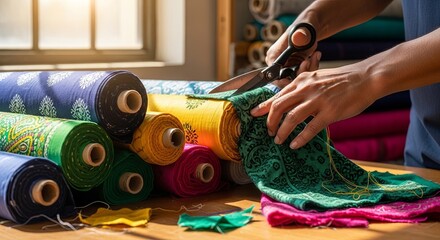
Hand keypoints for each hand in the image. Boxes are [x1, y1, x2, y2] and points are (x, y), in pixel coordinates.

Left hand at [250, 62, 376, 149]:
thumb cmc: (341, 80)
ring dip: (281, 132)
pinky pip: (310, 129)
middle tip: (269, 131)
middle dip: (270, 122)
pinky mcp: (330, 112)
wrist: (365, 78)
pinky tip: (294, 144)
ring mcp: (318, 100)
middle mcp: (307, 89)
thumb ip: (302, 88)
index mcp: (302, 80)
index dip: (264, 107)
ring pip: (291, 119)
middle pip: (279, 107)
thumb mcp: (317, 78)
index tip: (254, 114)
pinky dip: (300, 138)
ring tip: (278, 140)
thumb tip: (287, 102)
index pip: (277, 95)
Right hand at [266, 25, 318, 87]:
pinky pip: (303, 75)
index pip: (273, 74)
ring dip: (309, 68)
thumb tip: (298, 38)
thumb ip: (299, 35)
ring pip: (296, 78)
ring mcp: (286, 67)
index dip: (283, 79)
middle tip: (308, 61)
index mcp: (273, 55)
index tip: (295, 77)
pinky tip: (316, 55)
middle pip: (286, 79)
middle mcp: (278, 63)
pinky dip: (312, 67)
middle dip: (300, 72)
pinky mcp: (295, 69)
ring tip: (315, 54)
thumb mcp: (302, 30)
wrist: (309, 30)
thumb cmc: (303, 27)